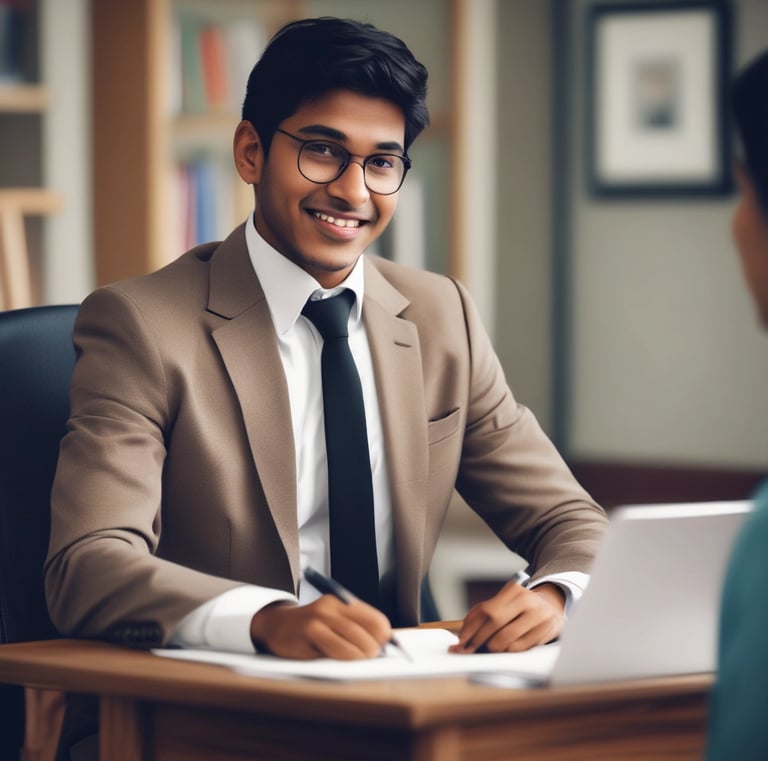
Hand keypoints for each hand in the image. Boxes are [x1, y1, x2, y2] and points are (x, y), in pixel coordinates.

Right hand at [249, 596, 391, 659]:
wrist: (278, 624)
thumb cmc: (312, 626)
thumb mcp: (335, 620)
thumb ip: (356, 628)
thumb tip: (383, 646)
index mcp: (342, 601)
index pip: (373, 617)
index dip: (384, 634)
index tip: (386, 646)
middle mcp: (330, 607)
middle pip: (363, 630)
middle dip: (373, 648)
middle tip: (374, 657)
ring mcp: (317, 620)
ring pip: (349, 641)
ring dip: (360, 655)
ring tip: (363, 660)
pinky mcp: (305, 635)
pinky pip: (332, 649)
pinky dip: (343, 657)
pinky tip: (344, 661)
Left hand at [449, 581, 564, 653]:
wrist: (551, 608)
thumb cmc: (520, 609)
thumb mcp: (503, 604)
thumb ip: (482, 615)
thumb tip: (462, 636)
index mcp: (513, 590)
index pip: (486, 610)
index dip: (470, 627)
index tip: (460, 640)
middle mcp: (527, 600)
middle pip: (495, 621)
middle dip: (478, 638)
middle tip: (469, 649)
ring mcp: (539, 615)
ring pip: (507, 638)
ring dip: (492, 647)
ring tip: (488, 648)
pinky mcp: (547, 630)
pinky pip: (520, 648)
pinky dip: (508, 652)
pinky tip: (505, 649)